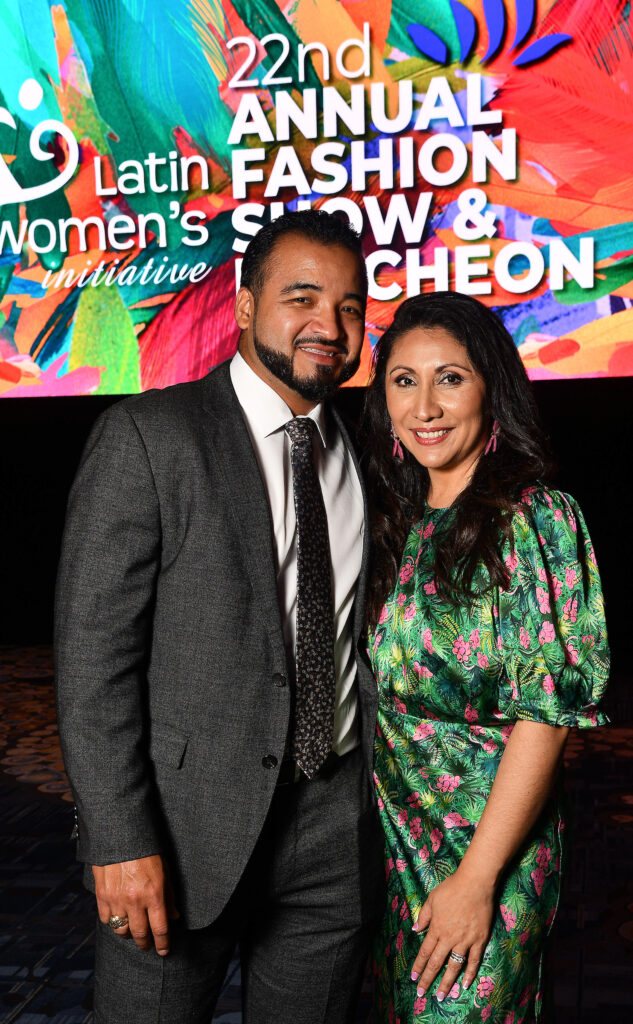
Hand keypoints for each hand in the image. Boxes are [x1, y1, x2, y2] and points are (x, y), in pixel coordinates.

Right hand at [93, 854, 178, 954]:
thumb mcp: (164, 870)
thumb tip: (174, 916)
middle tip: (149, 946)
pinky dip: (112, 922)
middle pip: (140, 935)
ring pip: (121, 930)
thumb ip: (169, 895)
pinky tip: (118, 917)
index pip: (160, 929)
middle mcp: (135, 900)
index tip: (165, 950)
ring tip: (133, 932)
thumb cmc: (146, 850)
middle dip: (146, 944)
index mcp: (154, 894)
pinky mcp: (102, 895)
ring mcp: (116, 899)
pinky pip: (106, 919)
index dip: (164, 943)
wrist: (121, 835)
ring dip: (128, 935)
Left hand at [411, 869, 493, 1001]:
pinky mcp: (479, 940)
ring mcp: (465, 941)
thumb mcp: (432, 898)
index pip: (424, 952)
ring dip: (446, 983)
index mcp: (436, 928)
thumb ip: (424, 916)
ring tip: (441, 996)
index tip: (413, 978)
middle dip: (428, 979)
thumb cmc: (452, 888)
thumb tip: (415, 929)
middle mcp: (449, 938)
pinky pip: (474, 961)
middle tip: (422, 993)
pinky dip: (469, 974)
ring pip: (454, 966)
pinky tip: (464, 985)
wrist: (475, 883)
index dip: (418, 966)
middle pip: (436, 963)